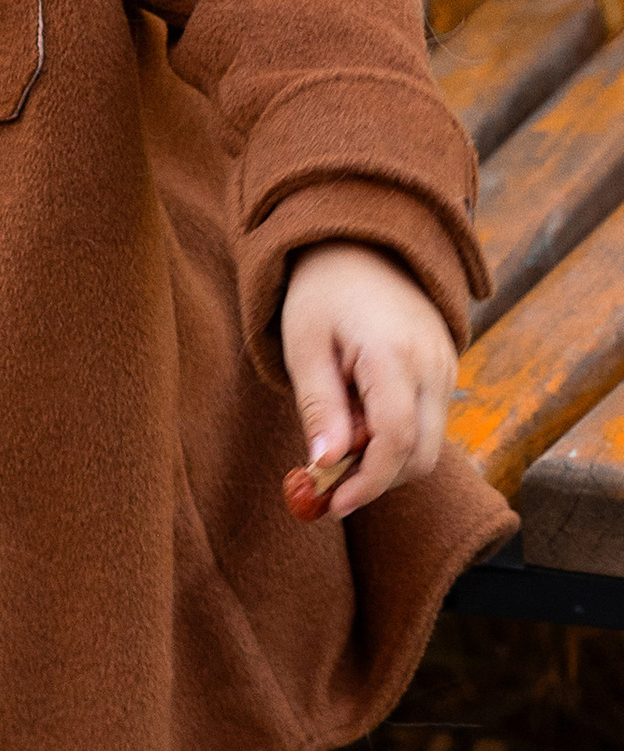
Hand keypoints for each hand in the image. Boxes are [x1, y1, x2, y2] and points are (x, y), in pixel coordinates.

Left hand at [277, 240, 456, 522]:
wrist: (361, 245)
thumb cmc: (321, 294)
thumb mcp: (304, 348)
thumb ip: (320, 409)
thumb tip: (325, 466)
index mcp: (395, 356)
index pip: (396, 442)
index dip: (367, 483)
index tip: (332, 504)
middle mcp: (434, 364)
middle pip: (420, 455)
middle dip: (376, 479)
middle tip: (328, 477)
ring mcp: (447, 367)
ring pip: (428, 444)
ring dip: (384, 457)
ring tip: (340, 426)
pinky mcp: (447, 369)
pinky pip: (428, 422)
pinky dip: (395, 435)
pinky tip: (360, 412)